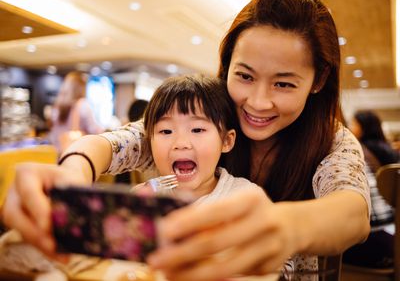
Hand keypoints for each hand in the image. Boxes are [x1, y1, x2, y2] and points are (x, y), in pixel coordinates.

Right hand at [1, 163, 86, 256]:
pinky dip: (43, 247)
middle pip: (15, 215)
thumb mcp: (71, 178)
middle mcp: (15, 192)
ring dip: (40, 244)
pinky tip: (59, 256)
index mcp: (26, 174)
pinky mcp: (20, 222)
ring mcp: (14, 207)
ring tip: (61, 255)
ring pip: (20, 229)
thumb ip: (70, 194)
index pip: (29, 193)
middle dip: (33, 232)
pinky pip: (28, 236)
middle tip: (52, 245)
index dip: (37, 211)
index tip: (47, 226)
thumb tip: (72, 217)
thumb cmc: (67, 178)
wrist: (62, 180)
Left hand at [147, 188, 300, 280]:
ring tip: (169, 274)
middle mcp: (263, 222)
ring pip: (225, 268)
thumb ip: (210, 214)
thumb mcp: (237, 203)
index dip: (188, 222)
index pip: (215, 211)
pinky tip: (190, 277)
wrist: (292, 227)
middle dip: (182, 254)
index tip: (162, 231)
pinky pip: (234, 278)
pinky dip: (209, 280)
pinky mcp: (268, 269)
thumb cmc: (253, 211)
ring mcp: (269, 248)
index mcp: (251, 200)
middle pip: (216, 242)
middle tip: (157, 259)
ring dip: (192, 273)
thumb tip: (172, 229)